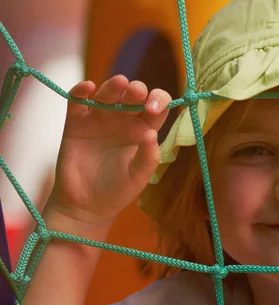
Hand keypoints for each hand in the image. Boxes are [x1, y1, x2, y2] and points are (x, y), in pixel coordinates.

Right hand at [47, 75, 170, 225]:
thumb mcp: (138, 177)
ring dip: (113, 86)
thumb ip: (148, 157)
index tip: (154, 109)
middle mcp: (123, 120)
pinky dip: (80, 91)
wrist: (86, 206)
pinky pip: (77, 101)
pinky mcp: (76, 123)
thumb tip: (152, 134)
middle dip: (137, 89)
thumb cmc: (118, 191)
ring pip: (107, 94)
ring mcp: (99, 119)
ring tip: (120, 83)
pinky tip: (88, 88)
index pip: (157, 107)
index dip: (159, 101)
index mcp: (143, 130)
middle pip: (133, 95)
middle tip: (137, 93)